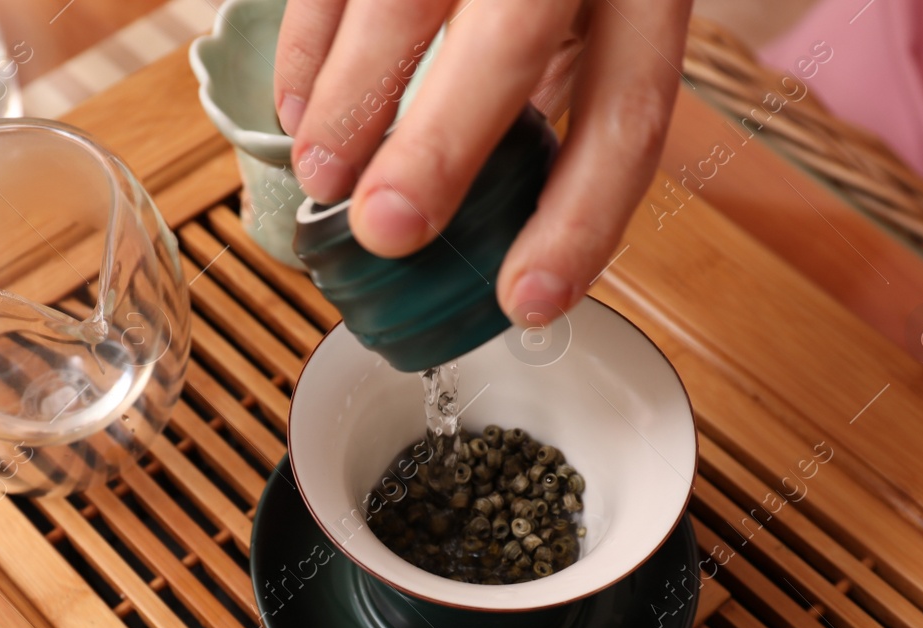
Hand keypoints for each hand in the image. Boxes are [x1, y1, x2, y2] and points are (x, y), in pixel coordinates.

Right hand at [275, 0, 691, 322]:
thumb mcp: (606, 8)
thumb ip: (574, 86)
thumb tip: (523, 217)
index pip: (627, 111)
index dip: (579, 219)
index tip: (522, 301)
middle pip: (514, 38)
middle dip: (441, 147)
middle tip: (388, 232)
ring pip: (403, 0)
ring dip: (350, 103)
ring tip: (321, 178)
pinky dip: (306, 49)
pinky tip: (295, 110)